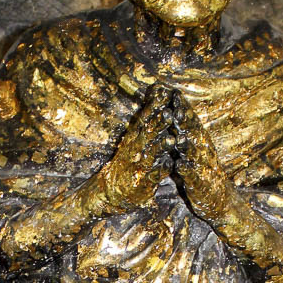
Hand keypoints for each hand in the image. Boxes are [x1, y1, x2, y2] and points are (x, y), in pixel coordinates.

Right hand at [100, 86, 174, 208]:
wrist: (111, 190)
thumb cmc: (128, 162)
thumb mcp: (134, 139)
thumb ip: (146, 123)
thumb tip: (157, 99)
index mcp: (135, 137)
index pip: (145, 118)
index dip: (154, 105)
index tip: (164, 92)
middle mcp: (136, 148)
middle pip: (148, 133)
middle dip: (158, 123)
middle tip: (169, 111)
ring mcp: (139, 164)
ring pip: (151, 153)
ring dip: (161, 146)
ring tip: (171, 140)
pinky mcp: (143, 181)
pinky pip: (154, 174)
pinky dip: (162, 169)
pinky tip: (170, 163)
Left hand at [171, 92, 228, 217]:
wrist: (220, 200)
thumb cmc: (202, 174)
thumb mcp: (193, 151)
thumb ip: (183, 135)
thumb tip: (171, 114)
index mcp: (200, 143)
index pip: (191, 122)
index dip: (183, 108)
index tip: (173, 93)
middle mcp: (203, 152)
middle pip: (193, 133)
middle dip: (185, 120)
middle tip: (175, 106)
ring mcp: (202, 168)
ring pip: (194, 154)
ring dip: (186, 144)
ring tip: (178, 135)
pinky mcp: (200, 184)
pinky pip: (192, 176)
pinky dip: (186, 170)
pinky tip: (180, 165)